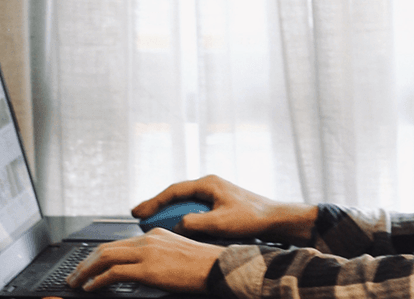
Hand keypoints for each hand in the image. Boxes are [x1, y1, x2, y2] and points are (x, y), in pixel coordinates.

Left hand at [66, 229, 222, 292]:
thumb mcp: (178, 253)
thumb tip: (143, 270)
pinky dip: (97, 280)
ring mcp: (147, 253)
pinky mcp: (148, 269)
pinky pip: (113, 273)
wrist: (219, 267)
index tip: (87, 265)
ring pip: (105, 257)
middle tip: (73, 275)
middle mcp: (148, 239)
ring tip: (76, 282)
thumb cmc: (205, 265)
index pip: (117, 243)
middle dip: (85, 263)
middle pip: (106, 248)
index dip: (97, 255)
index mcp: (154, 235)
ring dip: (85, 271)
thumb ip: (158, 256)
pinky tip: (91, 287)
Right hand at [132, 175, 316, 245]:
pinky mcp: (220, 205)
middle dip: (158, 207)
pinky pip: (195, 210)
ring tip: (154, 225)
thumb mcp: (220, 223)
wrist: (275, 219)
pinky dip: (184, 219)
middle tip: (139, 217)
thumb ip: (195, 223)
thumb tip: (177, 226)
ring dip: (170, 214)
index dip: (153, 201)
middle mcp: (210, 185)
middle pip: (176, 196)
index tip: (138, 211)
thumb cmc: (253, 217)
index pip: (173, 191)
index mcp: (208, 184)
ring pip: (185, 204)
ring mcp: (215, 194)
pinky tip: (178, 230)